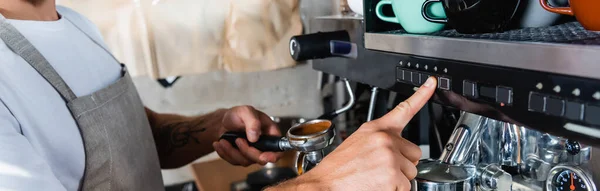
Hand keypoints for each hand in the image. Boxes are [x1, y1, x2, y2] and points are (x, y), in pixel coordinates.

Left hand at [213, 106, 282, 165]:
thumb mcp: (246, 112)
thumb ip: (252, 122)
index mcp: (270, 134)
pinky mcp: (241, 157)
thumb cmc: (239, 114)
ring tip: (223, 140)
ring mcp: (253, 153)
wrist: (225, 121)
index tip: (263, 156)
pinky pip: (234, 162)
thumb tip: (255, 137)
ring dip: (232, 152)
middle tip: (238, 139)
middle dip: (247, 151)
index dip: (273, 156)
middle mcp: (264, 145)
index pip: (278, 149)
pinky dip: (225, 154)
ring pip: (246, 161)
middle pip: (261, 159)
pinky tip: (219, 144)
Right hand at [275, 77, 436, 190]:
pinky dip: (394, 190)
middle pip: (414, 153)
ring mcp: (390, 156)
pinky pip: (406, 187)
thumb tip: (395, 148)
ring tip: (375, 178)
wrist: (324, 185)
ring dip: (398, 179)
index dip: (422, 95)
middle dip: (403, 164)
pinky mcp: (393, 175)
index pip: (404, 109)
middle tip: (381, 169)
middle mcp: (385, 139)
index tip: (432, 83)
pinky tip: (377, 186)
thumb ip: (377, 140)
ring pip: (411, 173)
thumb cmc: (338, 169)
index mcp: (375, 129)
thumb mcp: (356, 144)